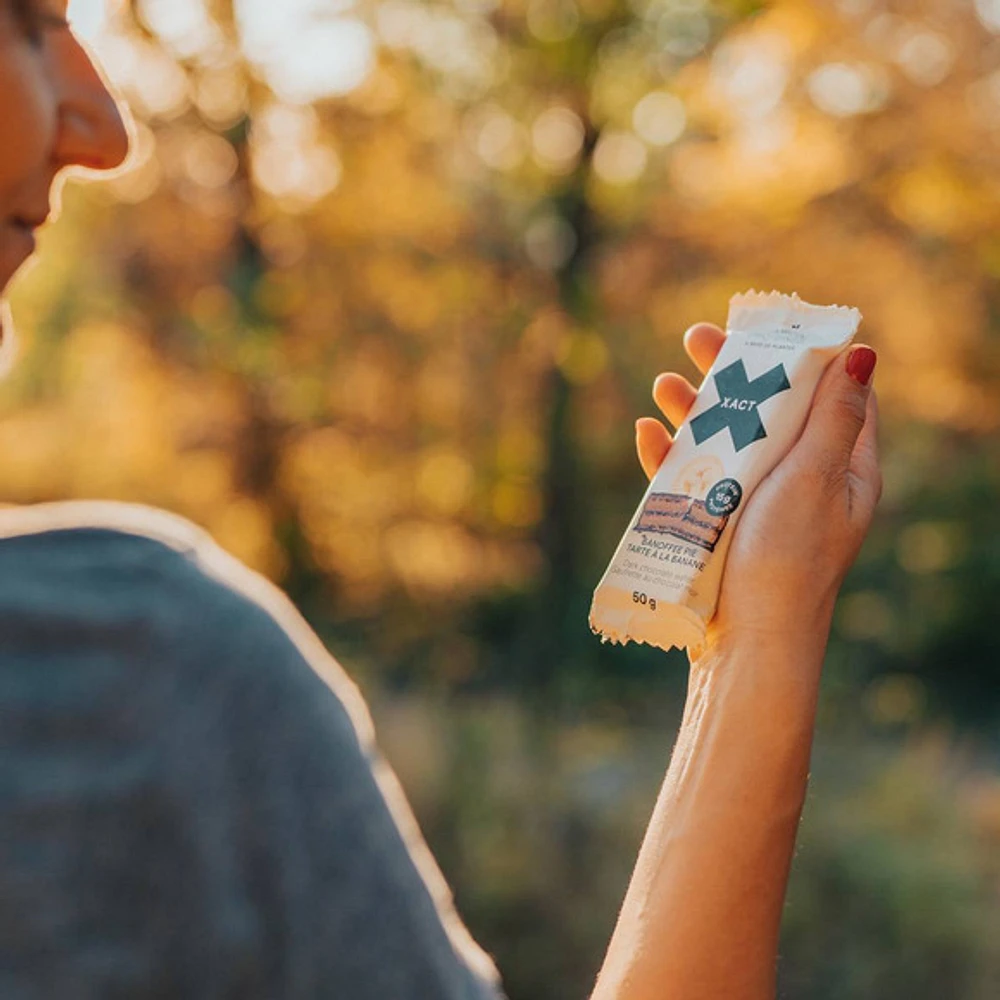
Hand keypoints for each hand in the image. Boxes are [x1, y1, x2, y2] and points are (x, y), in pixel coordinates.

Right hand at [636, 322, 881, 652]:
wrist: (745, 640)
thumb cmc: (788, 561)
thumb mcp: (816, 479)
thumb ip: (833, 418)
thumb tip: (861, 354)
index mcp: (842, 470)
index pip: (831, 397)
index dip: (804, 357)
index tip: (770, 327)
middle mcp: (801, 482)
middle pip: (769, 411)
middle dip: (733, 374)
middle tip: (697, 338)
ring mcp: (755, 504)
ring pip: (725, 440)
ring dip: (695, 408)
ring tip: (665, 382)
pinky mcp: (716, 525)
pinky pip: (692, 479)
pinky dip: (671, 454)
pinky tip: (648, 433)